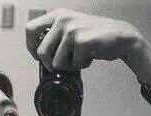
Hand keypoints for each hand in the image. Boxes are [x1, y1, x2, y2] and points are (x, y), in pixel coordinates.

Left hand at [25, 8, 140, 71]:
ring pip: (56, 63)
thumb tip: (38, 57)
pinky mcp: (82, 41)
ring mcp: (72, 29)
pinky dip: (81, 66)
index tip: (40, 57)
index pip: (29, 30)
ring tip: (80, 56)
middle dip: (51, 65)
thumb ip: (53, 38)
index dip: (32, 48)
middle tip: (64, 65)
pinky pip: (73, 65)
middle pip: (41, 52)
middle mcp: (62, 19)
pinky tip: (89, 57)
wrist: (120, 36)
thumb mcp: (69, 30)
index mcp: (56, 14)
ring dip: (69, 66)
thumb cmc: (93, 37)